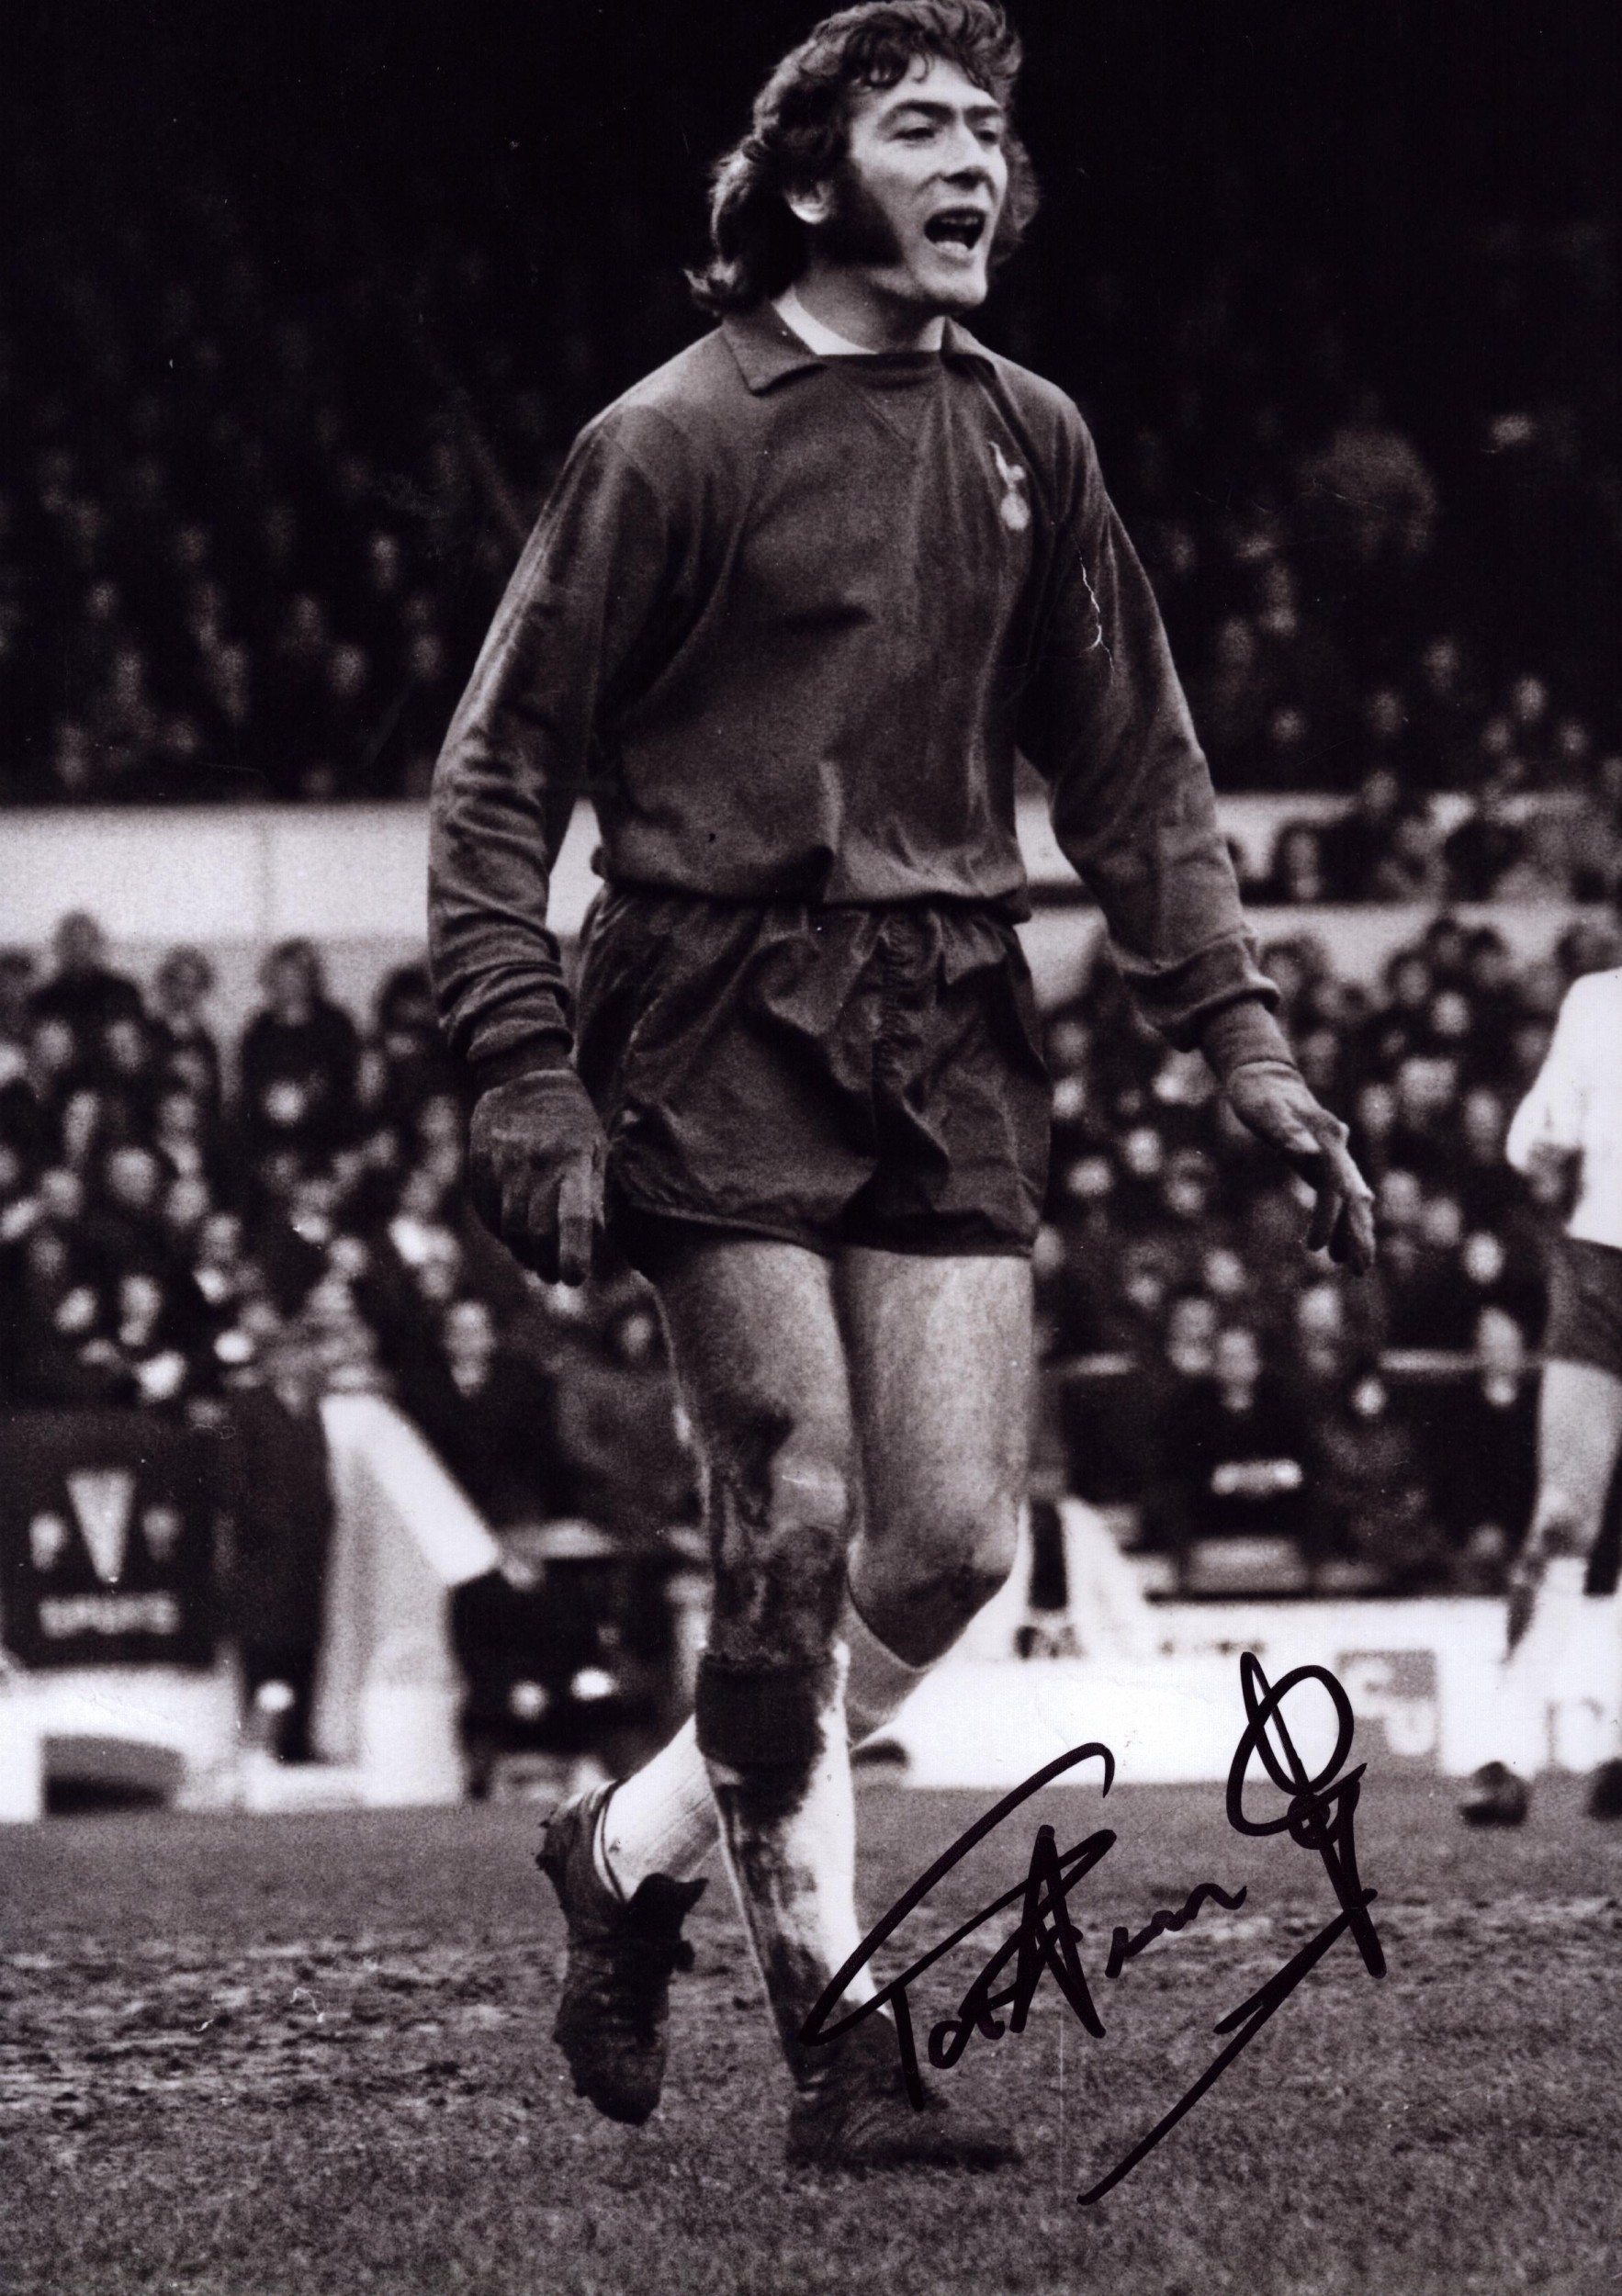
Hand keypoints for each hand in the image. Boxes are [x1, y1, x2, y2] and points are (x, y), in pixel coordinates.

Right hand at [466, 1069, 606, 1285]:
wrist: (523, 1077)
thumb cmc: (572, 1121)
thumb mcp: (595, 1149)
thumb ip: (595, 1194)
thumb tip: (597, 1238)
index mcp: (572, 1159)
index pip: (574, 1215)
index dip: (573, 1251)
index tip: (574, 1278)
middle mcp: (535, 1163)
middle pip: (535, 1230)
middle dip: (546, 1262)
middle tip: (556, 1276)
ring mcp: (503, 1164)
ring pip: (509, 1228)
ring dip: (523, 1253)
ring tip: (537, 1262)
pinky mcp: (480, 1165)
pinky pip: (489, 1213)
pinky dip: (502, 1233)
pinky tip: (515, 1236)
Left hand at [1223, 1060, 1376, 1272]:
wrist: (1265, 1076)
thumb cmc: (1260, 1094)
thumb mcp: (1266, 1111)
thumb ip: (1287, 1132)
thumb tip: (1306, 1154)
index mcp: (1326, 1140)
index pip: (1336, 1187)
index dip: (1333, 1219)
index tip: (1321, 1249)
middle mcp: (1336, 1149)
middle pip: (1353, 1197)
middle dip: (1358, 1233)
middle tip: (1359, 1270)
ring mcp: (1331, 1156)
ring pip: (1350, 1198)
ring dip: (1354, 1231)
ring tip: (1354, 1267)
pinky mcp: (1321, 1162)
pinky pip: (1336, 1195)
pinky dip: (1338, 1219)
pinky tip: (1333, 1246)